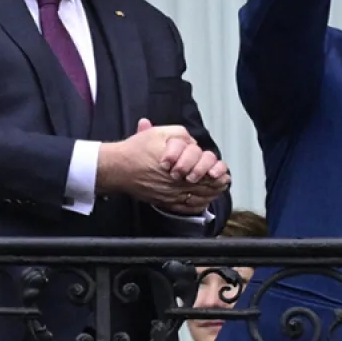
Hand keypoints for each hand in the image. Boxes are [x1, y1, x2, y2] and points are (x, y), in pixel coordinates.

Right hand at [97, 119, 223, 211]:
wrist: (116, 168)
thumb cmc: (135, 151)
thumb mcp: (160, 133)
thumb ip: (180, 136)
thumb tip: (193, 142)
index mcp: (180, 163)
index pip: (205, 168)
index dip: (215, 169)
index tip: (221, 170)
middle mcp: (177, 180)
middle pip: (204, 184)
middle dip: (217, 183)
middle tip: (224, 181)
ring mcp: (171, 193)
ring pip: (198, 196)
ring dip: (211, 194)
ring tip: (218, 190)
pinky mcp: (164, 201)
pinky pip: (186, 207)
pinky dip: (198, 205)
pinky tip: (204, 201)